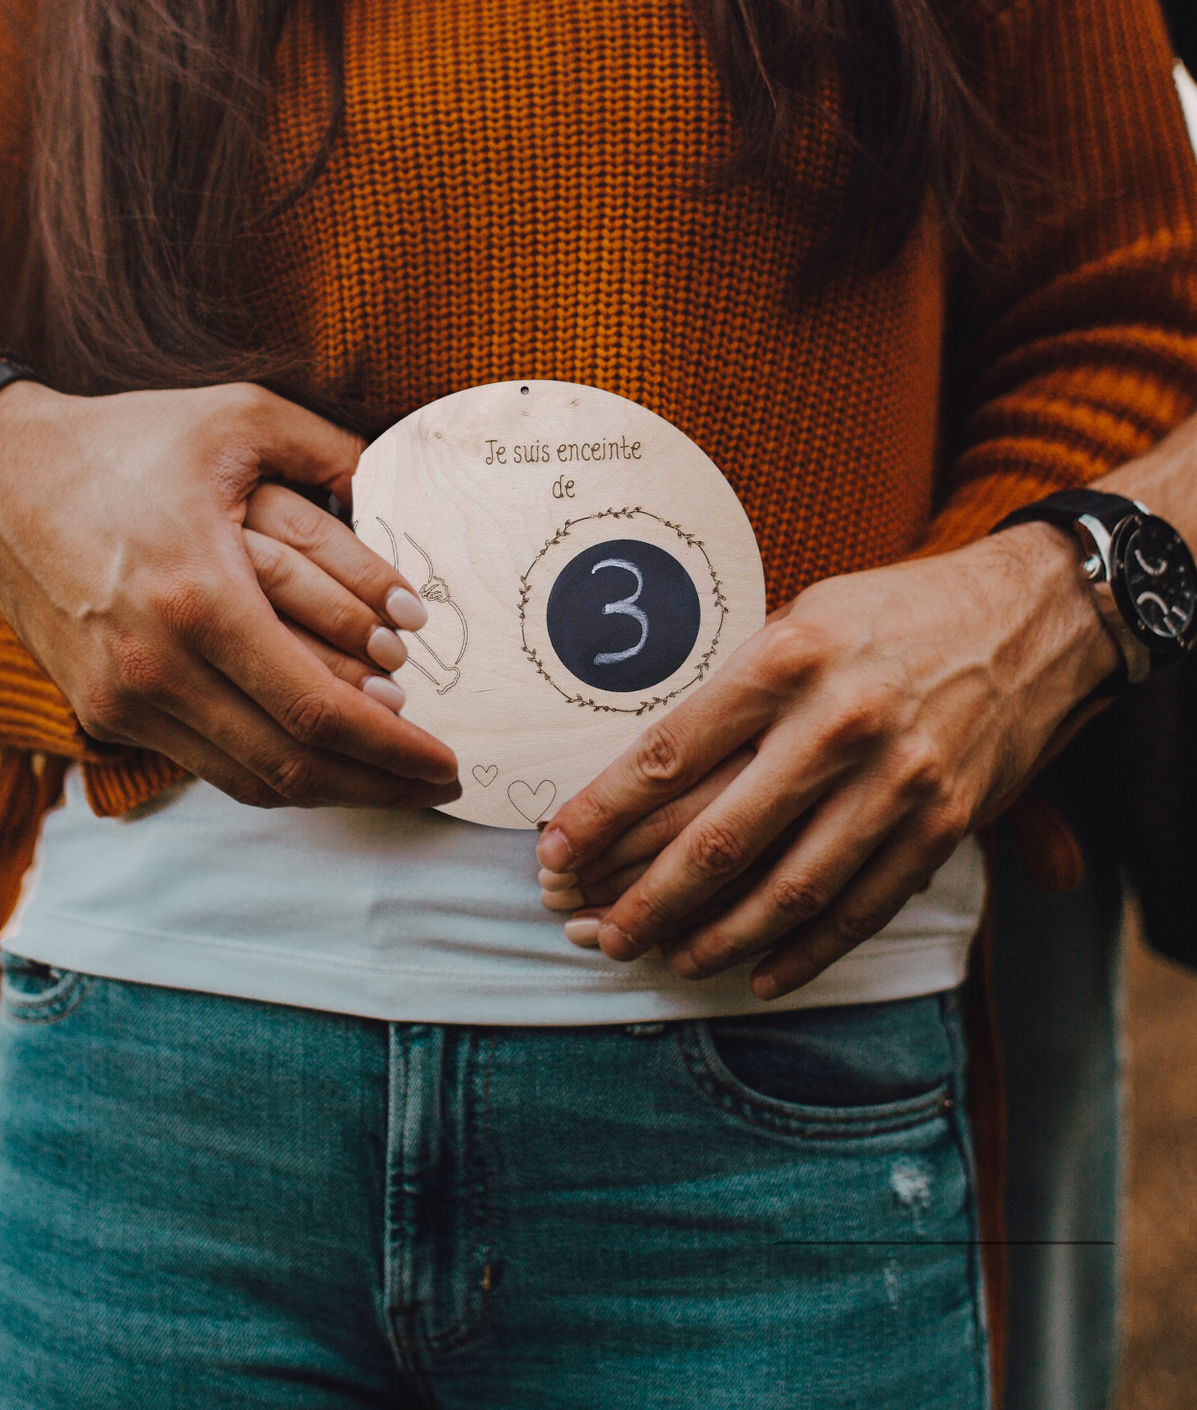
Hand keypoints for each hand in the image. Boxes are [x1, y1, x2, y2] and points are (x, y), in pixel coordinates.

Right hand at [0, 379, 459, 808]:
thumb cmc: (124, 442)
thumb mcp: (237, 417)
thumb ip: (332, 450)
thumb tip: (405, 487)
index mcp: (199, 598)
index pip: (318, 711)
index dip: (394, 750)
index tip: (448, 761)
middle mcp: (157, 667)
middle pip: (292, 765)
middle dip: (379, 785)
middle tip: (438, 785)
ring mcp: (124, 700)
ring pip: (251, 781)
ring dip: (332, 790)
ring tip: (393, 782)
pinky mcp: (105, 714)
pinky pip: (210, 765)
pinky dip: (275, 772)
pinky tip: (322, 760)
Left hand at [535, 526, 1118, 996]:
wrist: (1034, 615)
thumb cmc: (893, 613)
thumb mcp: (801, 616)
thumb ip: (734, 691)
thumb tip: (651, 767)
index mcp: (786, 659)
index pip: (667, 755)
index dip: (601, 814)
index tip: (553, 852)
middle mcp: (837, 723)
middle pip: (717, 837)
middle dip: (643, 897)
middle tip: (593, 933)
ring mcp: (898, 780)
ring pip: (787, 888)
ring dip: (715, 937)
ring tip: (665, 958)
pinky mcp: (944, 823)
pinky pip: (863, 907)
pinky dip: (806, 953)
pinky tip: (759, 975)